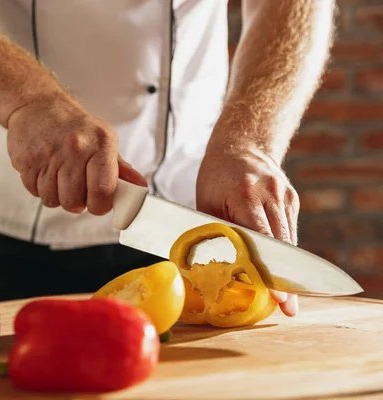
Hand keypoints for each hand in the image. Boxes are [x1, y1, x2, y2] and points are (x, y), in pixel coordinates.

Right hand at [6, 95, 146, 214]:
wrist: (36, 105)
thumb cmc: (73, 126)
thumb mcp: (102, 140)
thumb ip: (120, 169)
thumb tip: (139, 189)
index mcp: (100, 144)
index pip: (103, 191)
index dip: (101, 205)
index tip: (99, 203)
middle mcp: (75, 148)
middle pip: (74, 202)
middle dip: (77, 202)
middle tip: (77, 188)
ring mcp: (49, 155)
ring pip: (53, 200)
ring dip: (57, 195)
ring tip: (59, 177)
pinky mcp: (27, 161)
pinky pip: (35, 192)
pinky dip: (40, 188)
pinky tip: (45, 171)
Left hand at [196, 146, 299, 316]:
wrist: (241, 144)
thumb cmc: (216, 175)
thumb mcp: (205, 202)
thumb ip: (212, 232)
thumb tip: (210, 268)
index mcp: (244, 194)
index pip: (261, 241)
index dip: (270, 272)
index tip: (279, 296)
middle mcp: (270, 194)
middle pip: (282, 246)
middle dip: (287, 280)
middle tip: (288, 308)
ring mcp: (285, 196)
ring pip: (290, 242)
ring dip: (288, 270)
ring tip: (288, 297)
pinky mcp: (292, 199)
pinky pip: (289, 231)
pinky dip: (285, 252)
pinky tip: (282, 270)